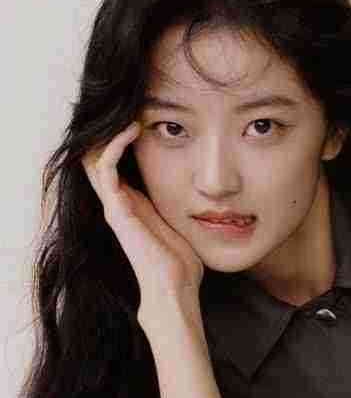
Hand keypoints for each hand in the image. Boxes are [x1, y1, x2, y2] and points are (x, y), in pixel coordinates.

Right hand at [81, 121, 204, 317]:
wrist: (176, 289)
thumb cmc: (184, 262)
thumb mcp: (185, 221)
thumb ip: (186, 203)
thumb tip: (210, 188)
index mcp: (133, 203)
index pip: (115, 162)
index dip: (122, 138)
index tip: (145, 116)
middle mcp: (119, 202)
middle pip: (98, 155)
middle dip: (110, 130)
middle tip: (131, 108)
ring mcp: (114, 205)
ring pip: (93, 156)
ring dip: (110, 132)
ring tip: (131, 114)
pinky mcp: (117, 211)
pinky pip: (104, 169)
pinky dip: (114, 145)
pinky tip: (132, 130)